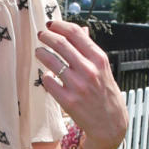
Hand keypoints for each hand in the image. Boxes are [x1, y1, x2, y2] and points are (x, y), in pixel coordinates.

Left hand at [36, 20, 127, 148]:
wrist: (110, 123)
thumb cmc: (105, 93)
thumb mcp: (103, 68)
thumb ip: (90, 49)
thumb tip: (81, 30)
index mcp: (99, 59)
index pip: (75, 33)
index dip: (60, 25)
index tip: (51, 24)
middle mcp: (89, 70)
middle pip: (61, 44)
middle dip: (47, 37)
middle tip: (41, 35)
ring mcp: (78, 86)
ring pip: (51, 61)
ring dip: (41, 53)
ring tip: (38, 51)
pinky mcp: (68, 101)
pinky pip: (49, 81)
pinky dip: (45, 75)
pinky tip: (46, 74)